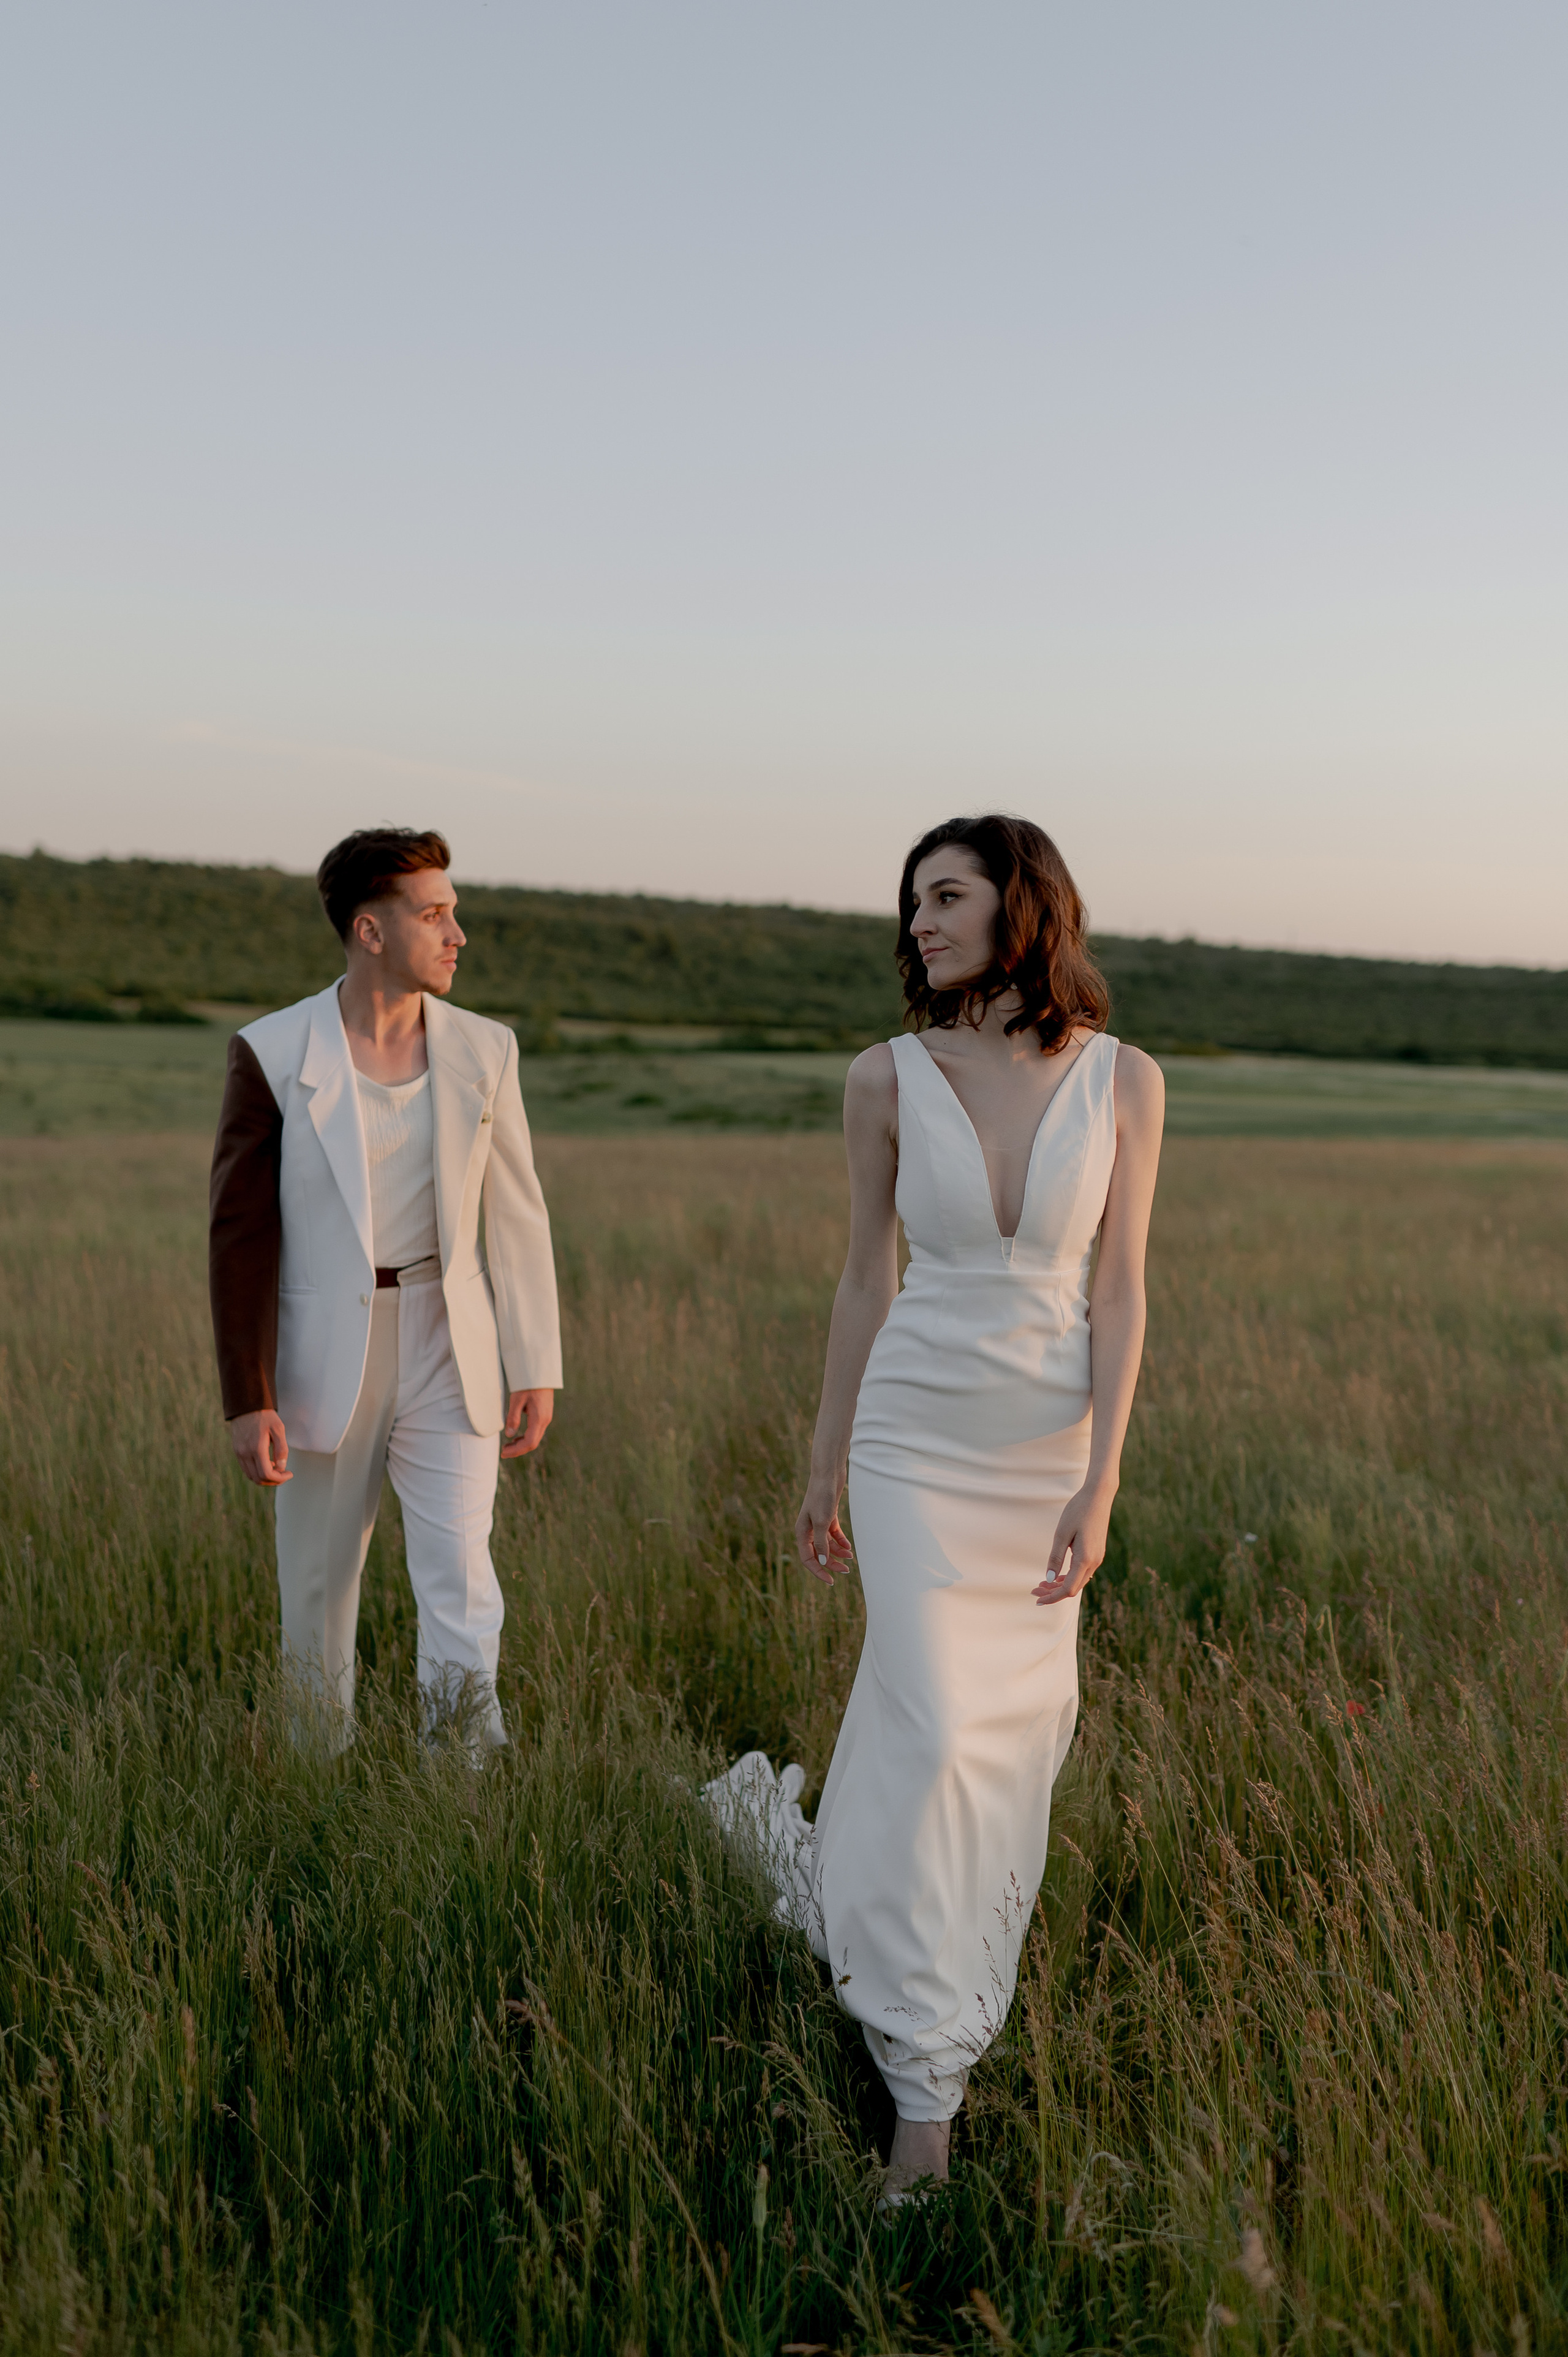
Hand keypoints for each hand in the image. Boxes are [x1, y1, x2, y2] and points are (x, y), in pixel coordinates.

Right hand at [229, 1409, 290, 1485]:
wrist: (246, 1406)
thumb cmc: (265, 1416)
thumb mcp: (278, 1429)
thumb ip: (281, 1449)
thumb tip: (281, 1467)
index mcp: (256, 1448)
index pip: (267, 1474)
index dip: (280, 1478)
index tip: (289, 1473)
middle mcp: (245, 1453)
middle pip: (259, 1479)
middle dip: (274, 1480)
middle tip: (285, 1473)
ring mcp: (239, 1453)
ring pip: (252, 1476)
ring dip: (265, 1477)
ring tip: (276, 1467)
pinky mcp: (237, 1451)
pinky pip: (247, 1469)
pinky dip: (257, 1472)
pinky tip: (267, 1463)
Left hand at [503, 1388, 554, 1459]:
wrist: (540, 1372)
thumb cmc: (527, 1384)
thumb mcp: (516, 1400)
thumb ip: (513, 1418)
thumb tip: (509, 1435)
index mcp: (539, 1418)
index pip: (529, 1442)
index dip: (516, 1450)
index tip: (503, 1452)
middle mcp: (545, 1420)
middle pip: (533, 1443)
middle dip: (518, 1450)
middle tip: (503, 1452)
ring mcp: (546, 1418)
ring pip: (535, 1438)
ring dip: (521, 1444)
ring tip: (508, 1445)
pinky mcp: (544, 1415)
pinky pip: (536, 1431)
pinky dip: (526, 1437)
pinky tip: (516, 1436)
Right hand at [794, 1472, 854, 1585]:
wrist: (828, 1473)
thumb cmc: (822, 1496)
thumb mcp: (822, 1521)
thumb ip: (821, 1543)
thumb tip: (821, 1562)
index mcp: (802, 1532)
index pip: (808, 1558)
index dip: (818, 1571)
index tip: (831, 1581)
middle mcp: (808, 1529)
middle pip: (818, 1553)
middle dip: (831, 1563)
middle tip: (846, 1570)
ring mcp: (818, 1523)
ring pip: (827, 1544)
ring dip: (837, 1552)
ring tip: (850, 1557)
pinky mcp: (828, 1516)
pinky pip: (833, 1534)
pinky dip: (840, 1541)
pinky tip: (848, 1546)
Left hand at [1034, 1483, 1113, 1605]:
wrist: (1098, 1496)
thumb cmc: (1078, 1511)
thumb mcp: (1062, 1534)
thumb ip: (1056, 1557)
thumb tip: (1049, 1579)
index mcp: (1085, 1559)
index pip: (1068, 1589)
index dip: (1052, 1597)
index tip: (1037, 1599)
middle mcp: (1094, 1562)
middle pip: (1073, 1588)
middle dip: (1053, 1593)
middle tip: (1034, 1590)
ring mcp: (1097, 1558)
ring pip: (1078, 1581)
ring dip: (1061, 1585)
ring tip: (1042, 1583)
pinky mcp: (1097, 1552)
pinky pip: (1082, 1572)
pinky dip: (1069, 1577)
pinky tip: (1057, 1575)